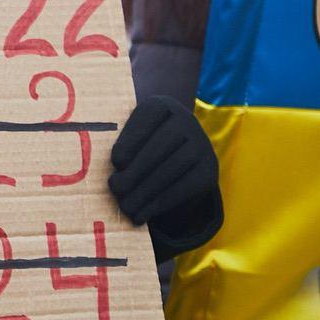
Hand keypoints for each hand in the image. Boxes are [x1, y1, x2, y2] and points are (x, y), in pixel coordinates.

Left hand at [108, 96, 218, 226]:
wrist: (177, 151)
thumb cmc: (140, 142)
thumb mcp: (130, 133)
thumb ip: (119, 144)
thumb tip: (110, 171)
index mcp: (161, 105)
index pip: (147, 118)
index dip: (132, 140)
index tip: (116, 161)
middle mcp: (186, 120)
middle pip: (160, 146)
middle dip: (136, 170)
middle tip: (116, 189)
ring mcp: (202, 145)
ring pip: (172, 169)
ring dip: (146, 191)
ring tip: (125, 206)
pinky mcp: (209, 170)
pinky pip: (184, 188)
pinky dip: (160, 203)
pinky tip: (143, 214)